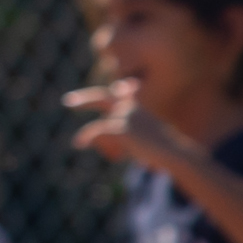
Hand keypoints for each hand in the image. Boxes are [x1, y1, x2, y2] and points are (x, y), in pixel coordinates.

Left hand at [64, 80, 192, 174]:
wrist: (174, 153)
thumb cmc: (166, 151)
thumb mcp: (148, 141)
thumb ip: (131, 137)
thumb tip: (114, 145)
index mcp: (138, 107)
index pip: (121, 95)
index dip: (116, 91)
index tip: (113, 88)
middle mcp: (130, 106)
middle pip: (101, 98)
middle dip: (84, 99)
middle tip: (67, 101)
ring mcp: (124, 115)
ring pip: (100, 127)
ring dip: (92, 139)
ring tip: (81, 146)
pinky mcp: (120, 127)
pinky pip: (96, 132)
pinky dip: (85, 137)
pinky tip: (78, 145)